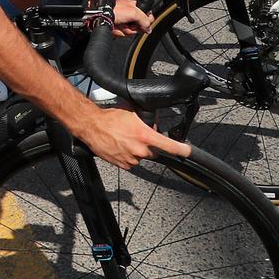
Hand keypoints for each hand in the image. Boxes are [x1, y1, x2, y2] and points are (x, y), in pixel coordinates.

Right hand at [70, 105, 189, 169]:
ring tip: (124, 140)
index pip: (169, 145)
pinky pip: (131, 162)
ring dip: (137, 150)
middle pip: (153, 151)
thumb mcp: (132, 114)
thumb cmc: (109, 118)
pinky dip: (128, 156)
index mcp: (144, 136)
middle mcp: (140, 150)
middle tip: (137, 136)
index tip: (188, 151)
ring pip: (141, 157)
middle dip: (148, 145)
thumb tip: (154, 123)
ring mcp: (131, 159)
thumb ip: (146, 121)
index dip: (181, 149)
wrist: (91, 126)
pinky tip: (120, 146)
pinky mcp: (122, 164)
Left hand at [111, 0, 152, 35]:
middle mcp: (131, 13)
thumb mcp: (134, 13)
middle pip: (140, 26)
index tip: (142, 23)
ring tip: (119, 25)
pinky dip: (119, 32)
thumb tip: (149, 29)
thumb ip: (145, 20)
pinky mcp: (118, 26)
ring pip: (131, 31)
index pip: (148, 16)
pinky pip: (123, 33)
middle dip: (133, 27)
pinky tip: (115, 27)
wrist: (100, 16)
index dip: (146, 22)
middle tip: (128, 24)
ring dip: (125, 30)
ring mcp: (124, 20)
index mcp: (136, 6)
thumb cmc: (114, 10)